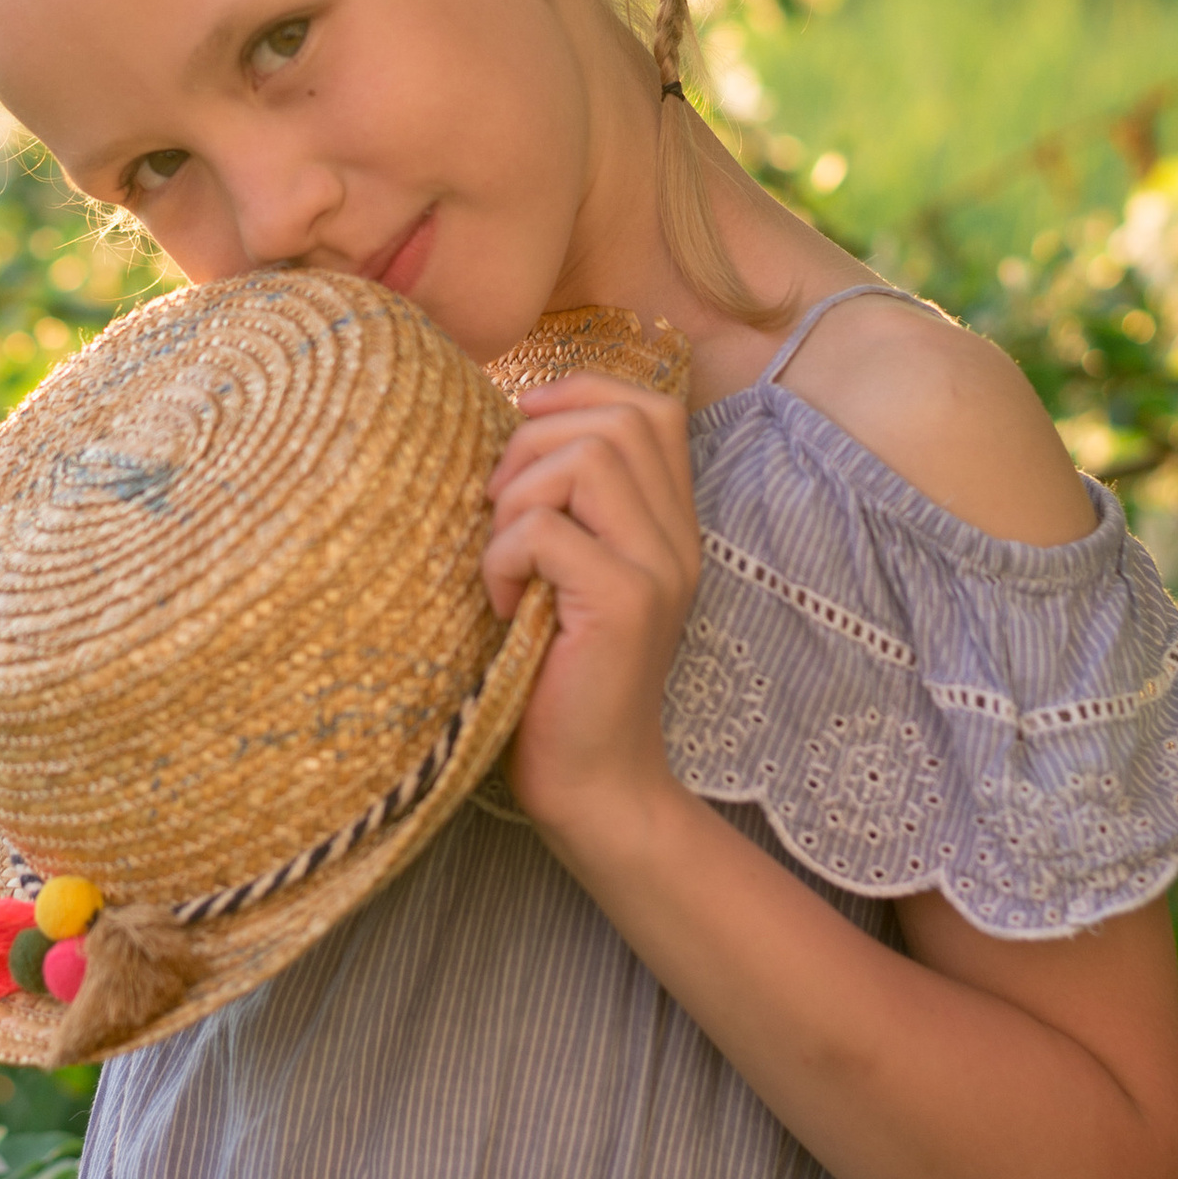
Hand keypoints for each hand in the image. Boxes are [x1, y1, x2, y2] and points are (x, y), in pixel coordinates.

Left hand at [480, 375, 702, 856]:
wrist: (594, 785)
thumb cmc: (558, 680)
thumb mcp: (569, 577)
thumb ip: (567, 510)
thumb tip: (509, 429)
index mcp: (671, 527)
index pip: (653, 410)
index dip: (581, 393)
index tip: (524, 423)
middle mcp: (678, 541)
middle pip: (616, 423)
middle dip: (534, 445)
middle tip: (498, 512)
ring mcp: (658, 570)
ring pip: (585, 461)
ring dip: (517, 499)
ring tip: (503, 560)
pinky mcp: (625, 605)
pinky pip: (546, 531)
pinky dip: (503, 556)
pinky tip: (502, 605)